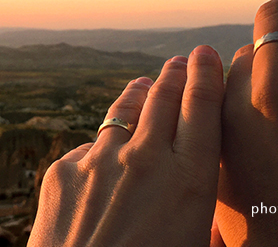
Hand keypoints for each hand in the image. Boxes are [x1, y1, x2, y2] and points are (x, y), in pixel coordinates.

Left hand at [29, 46, 225, 246]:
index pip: (203, 109)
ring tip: (146, 83)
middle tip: (182, 61)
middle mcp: (145, 159)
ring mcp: (99, 161)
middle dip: (175, 74)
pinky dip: (101, 145)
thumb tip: (214, 216)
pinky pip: (88, 147)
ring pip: (124, 110)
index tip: (207, 56)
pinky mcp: (63, 171)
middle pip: (164, 98)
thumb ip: (206, 221)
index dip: (206, 75)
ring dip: (139, 93)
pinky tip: (105, 151)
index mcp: (189, 180)